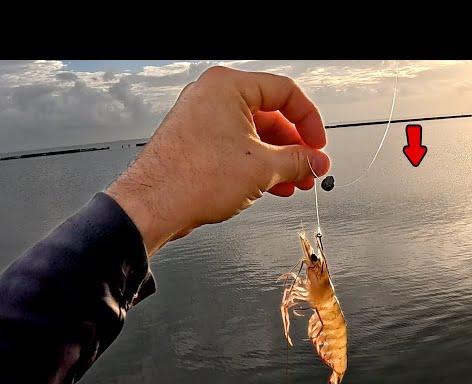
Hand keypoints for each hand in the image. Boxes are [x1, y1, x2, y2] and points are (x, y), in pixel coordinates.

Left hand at [106, 66, 330, 255]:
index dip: (309, 121)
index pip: (285, 92)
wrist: (153, 207)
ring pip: (254, 135)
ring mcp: (203, 120)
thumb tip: (317, 162)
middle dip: (295, 147)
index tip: (318, 144)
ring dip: (279, 160)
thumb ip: (298, 161)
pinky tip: (273, 185)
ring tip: (296, 181)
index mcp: (228, 87)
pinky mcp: (197, 143)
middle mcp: (212, 97)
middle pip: (270, 115)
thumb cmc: (191, 179)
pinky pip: (236, 148)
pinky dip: (258, 165)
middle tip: (310, 167)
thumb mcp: (262, 168)